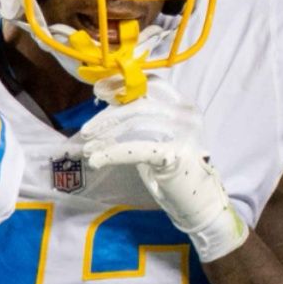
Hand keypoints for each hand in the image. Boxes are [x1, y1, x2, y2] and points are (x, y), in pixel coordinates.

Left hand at [75, 85, 243, 258]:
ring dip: (105, 138)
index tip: (98, 93)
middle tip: (86, 133)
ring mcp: (185, 132)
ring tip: (88, 150)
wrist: (196, 200)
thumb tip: (105, 102)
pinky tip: (97, 161)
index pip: (151, 84)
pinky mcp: (177, 153)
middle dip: (106, 119)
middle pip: (137, 106)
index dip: (122, 86)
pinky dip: (112, 154)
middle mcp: (187, 114)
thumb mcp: (157, 136)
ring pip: (134, 126)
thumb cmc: (172, 168)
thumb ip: (140, 118)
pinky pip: (137, 148)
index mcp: (183, 105)